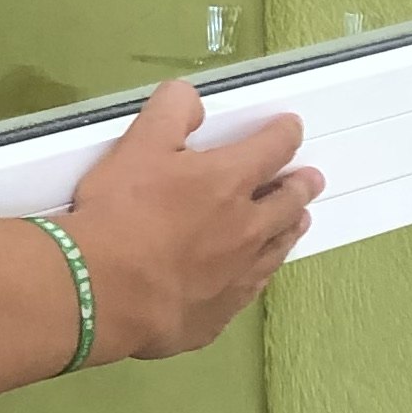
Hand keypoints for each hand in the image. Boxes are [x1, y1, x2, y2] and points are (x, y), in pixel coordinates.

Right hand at [65, 80, 317, 361]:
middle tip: (310, 180)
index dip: (284, 133)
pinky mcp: (218, 313)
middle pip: (287, 203)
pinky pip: (250, 290)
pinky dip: (258, 274)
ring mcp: (237, 275)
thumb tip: (192, 98)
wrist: (102, 291)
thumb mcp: (138, 144)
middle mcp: (247, 228)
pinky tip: (255, 273)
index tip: (291, 128)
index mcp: (230, 180)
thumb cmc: (119, 212)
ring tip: (298, 221)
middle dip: (300, 186)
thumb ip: (171, 112)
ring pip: (277, 248)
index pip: (273, 148)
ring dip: (289, 229)